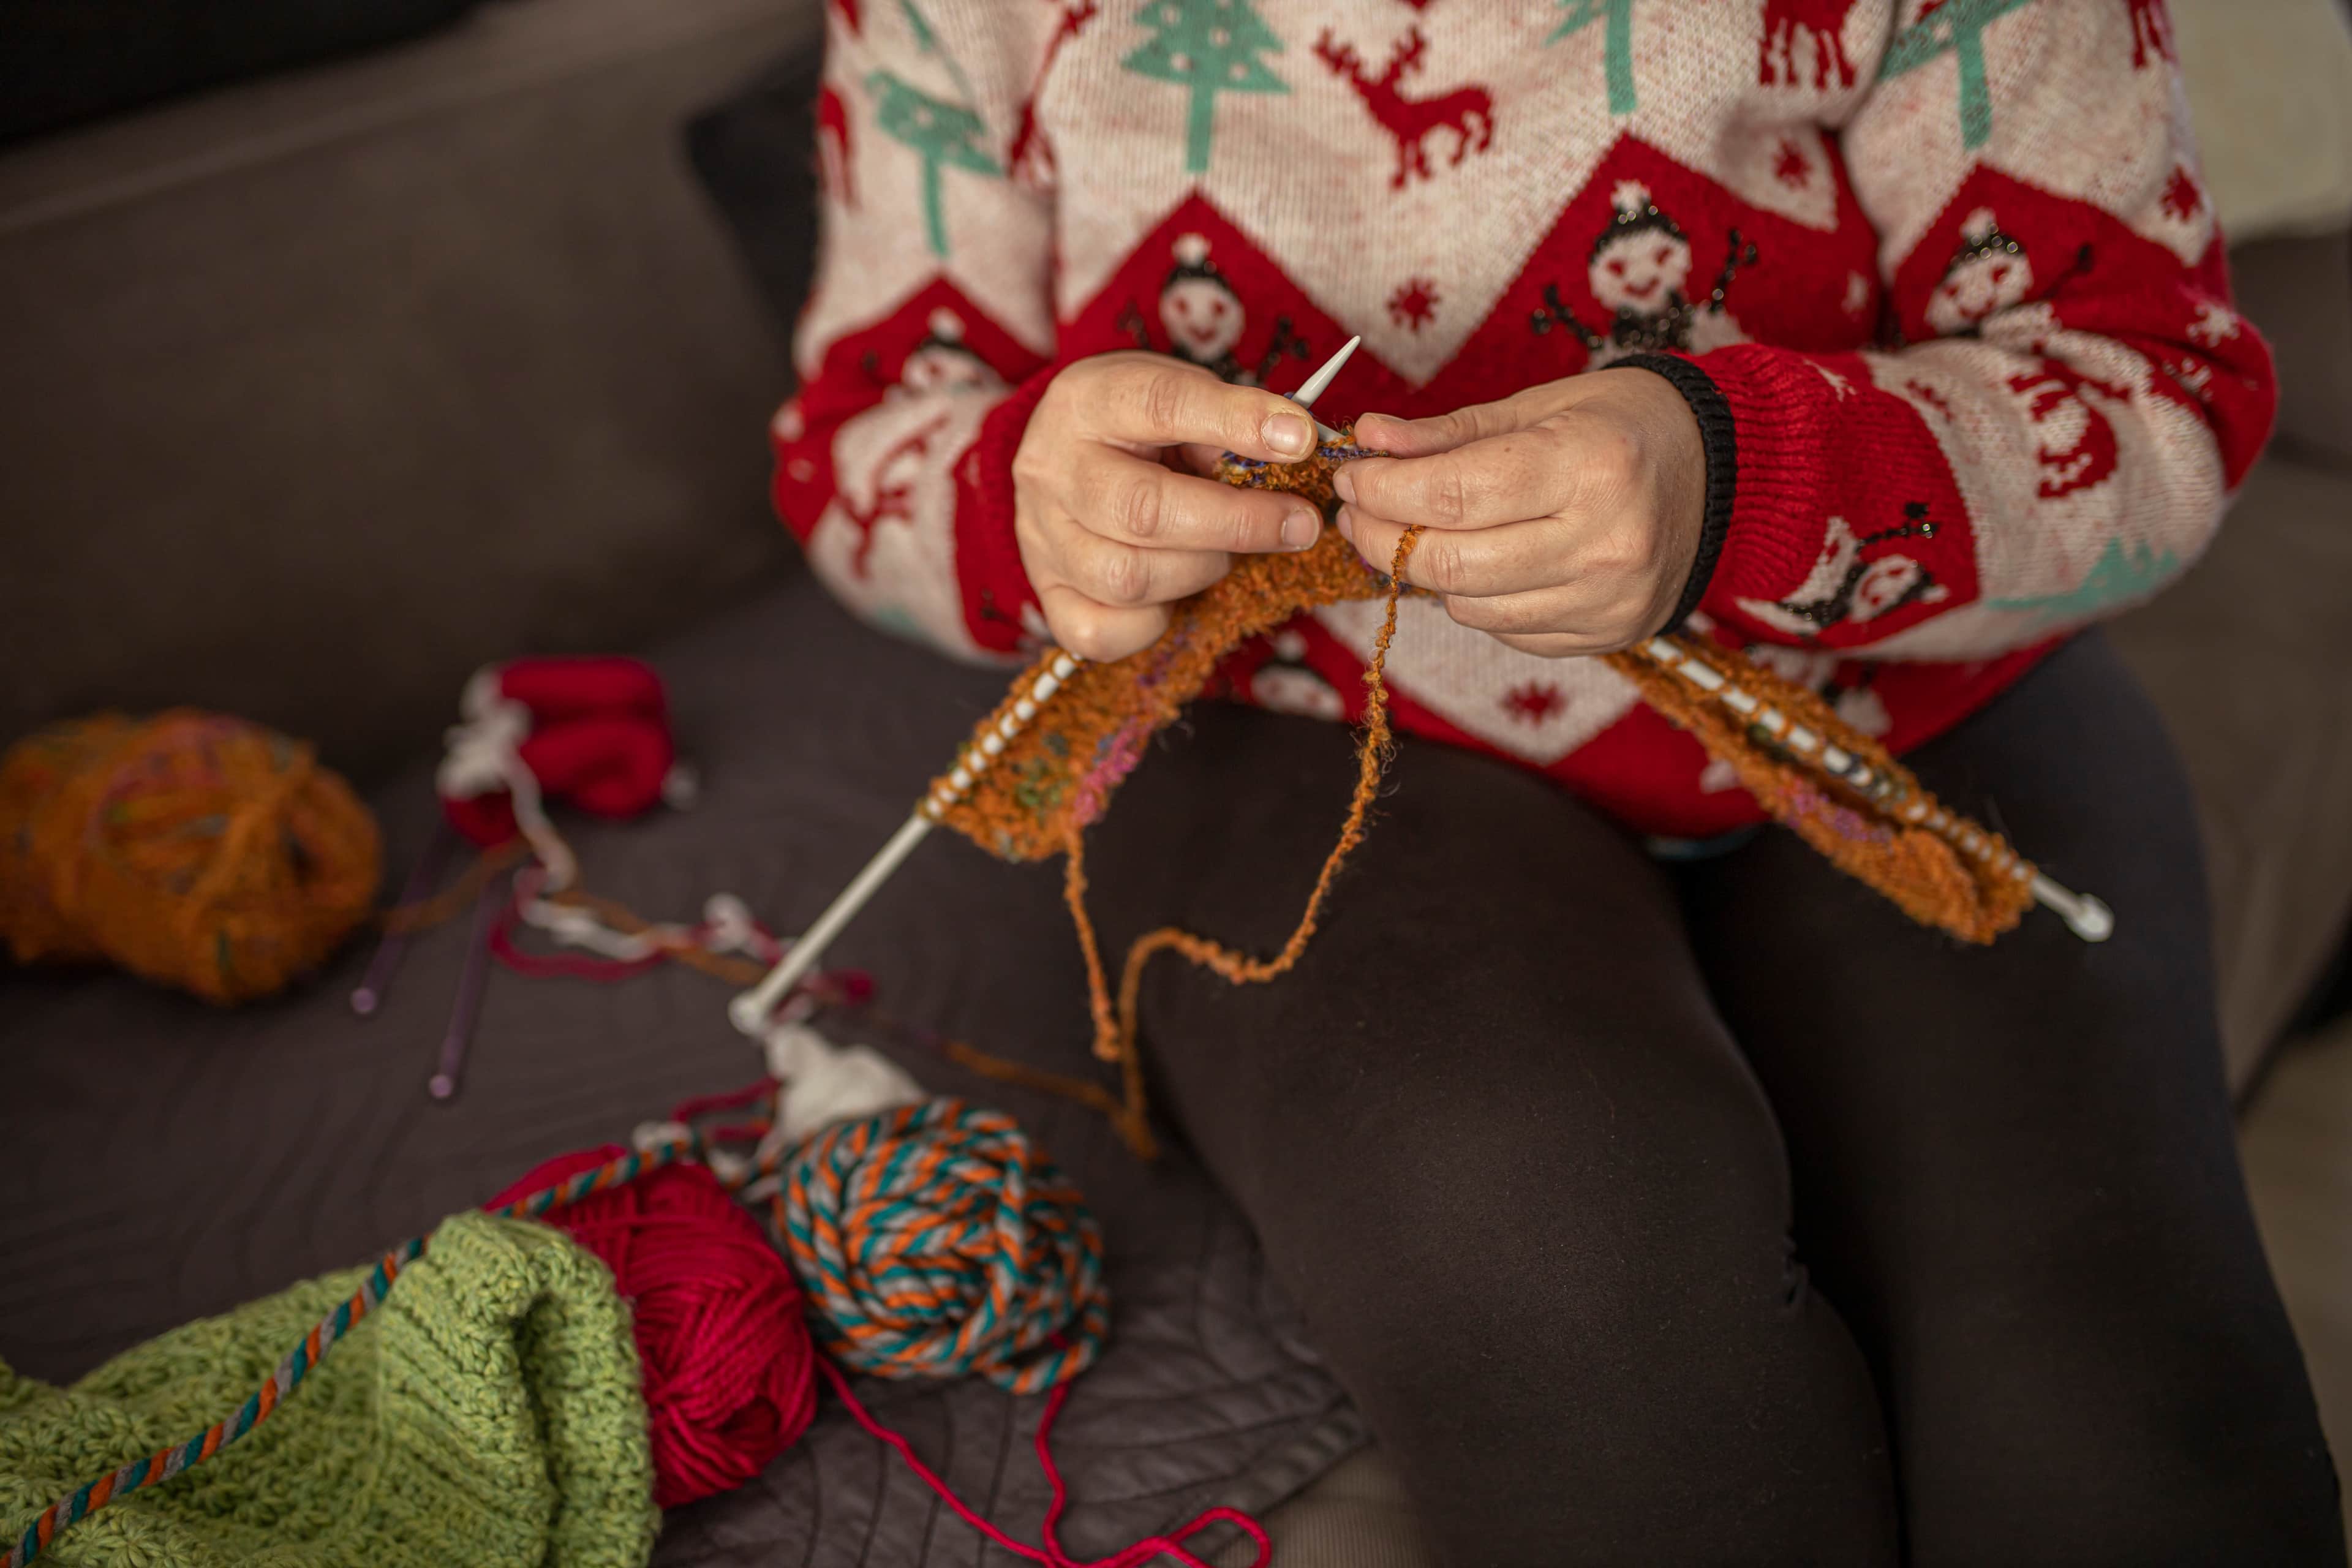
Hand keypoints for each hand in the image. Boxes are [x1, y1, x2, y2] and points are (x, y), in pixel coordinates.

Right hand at [1014, 352, 1327, 661]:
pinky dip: (1151, 623)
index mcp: (1085, 401)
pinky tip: (1173, 594)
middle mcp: (1051, 470)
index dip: (1237, 423)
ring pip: (1127, 579)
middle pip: (1144, 511)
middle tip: (1298, 524)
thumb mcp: (1177, 397)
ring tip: (1223, 553)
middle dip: (1238, 522)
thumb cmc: (1136, 428)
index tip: (1300, 441)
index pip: (1161, 404)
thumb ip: (1226, 421)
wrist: (1062, 460)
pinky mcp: (1047, 595)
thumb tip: (1291, 450)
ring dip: (1199, 571)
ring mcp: (1042, 540)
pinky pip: (1101, 634)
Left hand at [1332, 368, 1708, 655]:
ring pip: (1470, 607)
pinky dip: (1474, 599)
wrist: (1723, 474)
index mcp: (1590, 466)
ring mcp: (1609, 599)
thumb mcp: (1540, 406)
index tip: (1350, 475)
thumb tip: (1367, 440)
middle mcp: (1605, 541)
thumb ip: (1448, 432)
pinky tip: (1479, 561)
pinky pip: (1507, 630)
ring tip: (1412, 533)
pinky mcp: (1608, 635)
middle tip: (1356, 512)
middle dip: (1382, 538)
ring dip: (1423, 572)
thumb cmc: (1623, 425)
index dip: (1384, 490)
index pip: (1455, 495)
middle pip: (1452, 564)